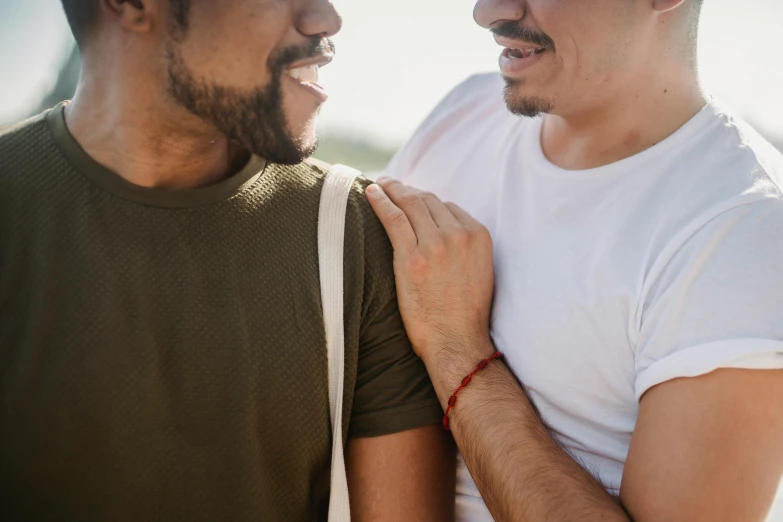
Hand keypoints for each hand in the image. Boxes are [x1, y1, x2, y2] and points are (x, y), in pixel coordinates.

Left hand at [365, 177, 494, 366]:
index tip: (412, 198)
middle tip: (391, 184)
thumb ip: (464, 247)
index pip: (447, 206)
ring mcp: (435, 245)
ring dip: (392, 189)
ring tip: (380, 184)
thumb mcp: (478, 271)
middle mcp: (458, 235)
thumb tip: (441, 234)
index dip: (426, 200)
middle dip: (407, 190)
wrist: (457, 341)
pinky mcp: (411, 258)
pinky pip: (393, 219)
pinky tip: (370, 193)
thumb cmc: (465, 314)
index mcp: (478, 236)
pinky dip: (380, 202)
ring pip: (410, 204)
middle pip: (427, 200)